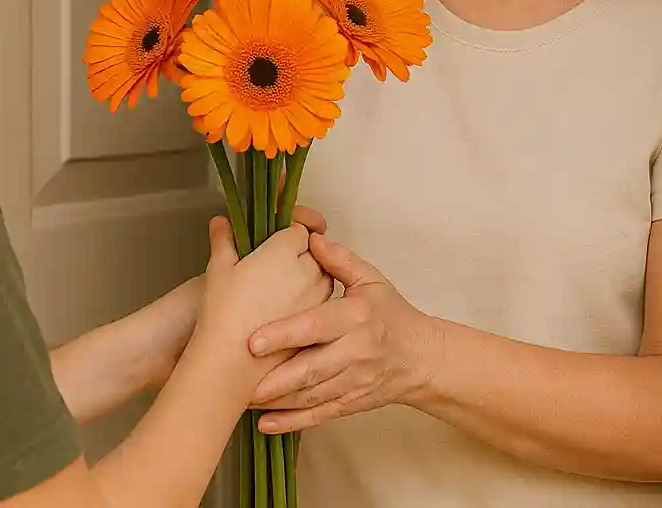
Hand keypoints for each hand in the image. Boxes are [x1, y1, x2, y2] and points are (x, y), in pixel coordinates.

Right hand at [191, 219, 332, 379]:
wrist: (233, 362)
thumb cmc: (224, 312)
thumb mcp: (218, 269)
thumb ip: (223, 240)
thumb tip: (220, 223)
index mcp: (287, 249)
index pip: (300, 229)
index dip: (290, 230)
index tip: (278, 234)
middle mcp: (309, 271)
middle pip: (315, 253)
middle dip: (300, 254)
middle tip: (275, 263)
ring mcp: (318, 300)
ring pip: (321, 280)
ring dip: (308, 280)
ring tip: (279, 290)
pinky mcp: (319, 325)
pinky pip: (320, 307)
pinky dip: (308, 305)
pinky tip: (285, 314)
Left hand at [248, 233, 430, 433]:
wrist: (422, 358)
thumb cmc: (391, 315)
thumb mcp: (371, 281)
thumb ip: (339, 261)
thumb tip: (311, 238)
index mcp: (356, 318)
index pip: (317, 326)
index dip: (285, 334)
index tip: (254, 340)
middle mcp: (356, 352)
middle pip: (311, 368)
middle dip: (275, 377)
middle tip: (239, 378)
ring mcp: (354, 381)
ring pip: (311, 395)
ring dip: (276, 400)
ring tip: (242, 399)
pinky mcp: (351, 403)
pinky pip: (319, 415)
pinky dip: (291, 422)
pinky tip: (265, 424)